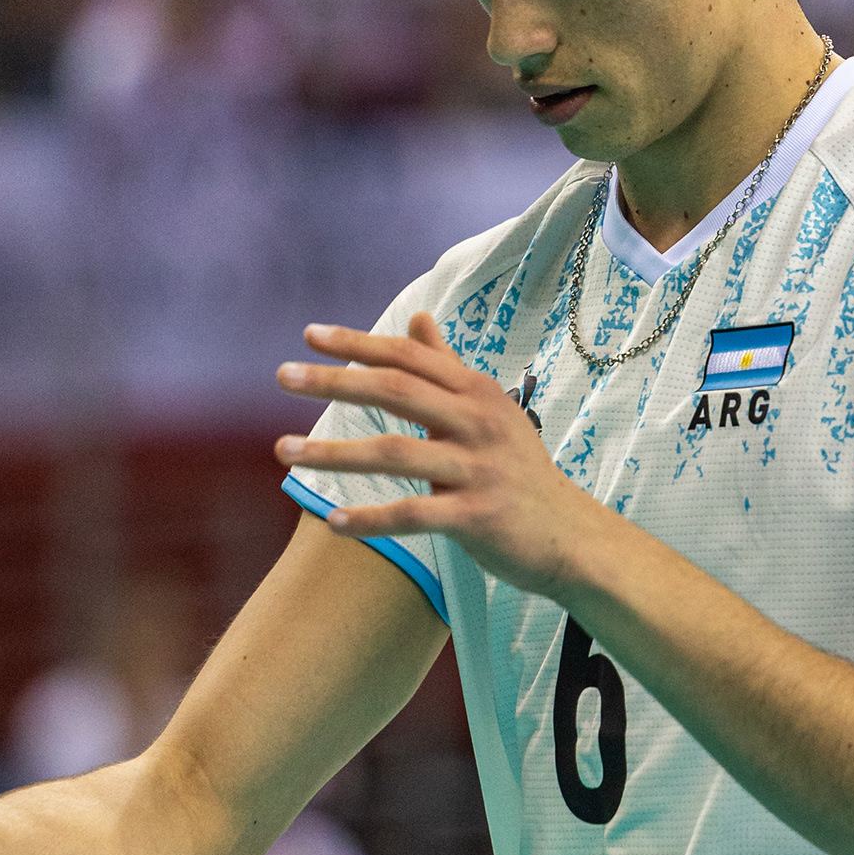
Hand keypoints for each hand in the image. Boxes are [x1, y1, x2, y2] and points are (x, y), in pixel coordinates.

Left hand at [276, 312, 608, 599]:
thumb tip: (418, 317)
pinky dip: (371, 519)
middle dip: (335, 381)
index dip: (360, 343)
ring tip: (284, 450)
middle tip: (282, 376)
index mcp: (477, 392)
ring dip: (333, 452)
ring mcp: (479, 469)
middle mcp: (478, 422)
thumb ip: (448, 367)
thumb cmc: (520, 472)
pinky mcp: (478, 516)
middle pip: (397, 392)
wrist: (571, 537)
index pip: (410, 358)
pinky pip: (415, 515)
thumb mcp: (489, 411)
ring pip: (395, 453)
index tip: (310, 335)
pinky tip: (333, 522)